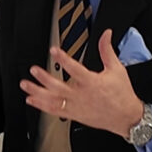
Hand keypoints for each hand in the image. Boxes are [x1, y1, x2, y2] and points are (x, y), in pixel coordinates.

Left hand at [19, 29, 143, 137]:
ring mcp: (76, 107)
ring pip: (53, 101)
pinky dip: (41, 106)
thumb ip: (107, 50)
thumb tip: (106, 34)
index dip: (63, 59)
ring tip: (25, 85)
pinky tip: (31, 99)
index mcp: (92, 83)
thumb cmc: (122, 94)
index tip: (53, 50)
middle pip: (60, 87)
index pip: (75, 69)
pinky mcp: (74, 115)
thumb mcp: (117, 69)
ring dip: (38, 93)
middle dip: (45, 78)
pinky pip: (54, 111)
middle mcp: (82, 96)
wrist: (126, 118)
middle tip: (34, 70)